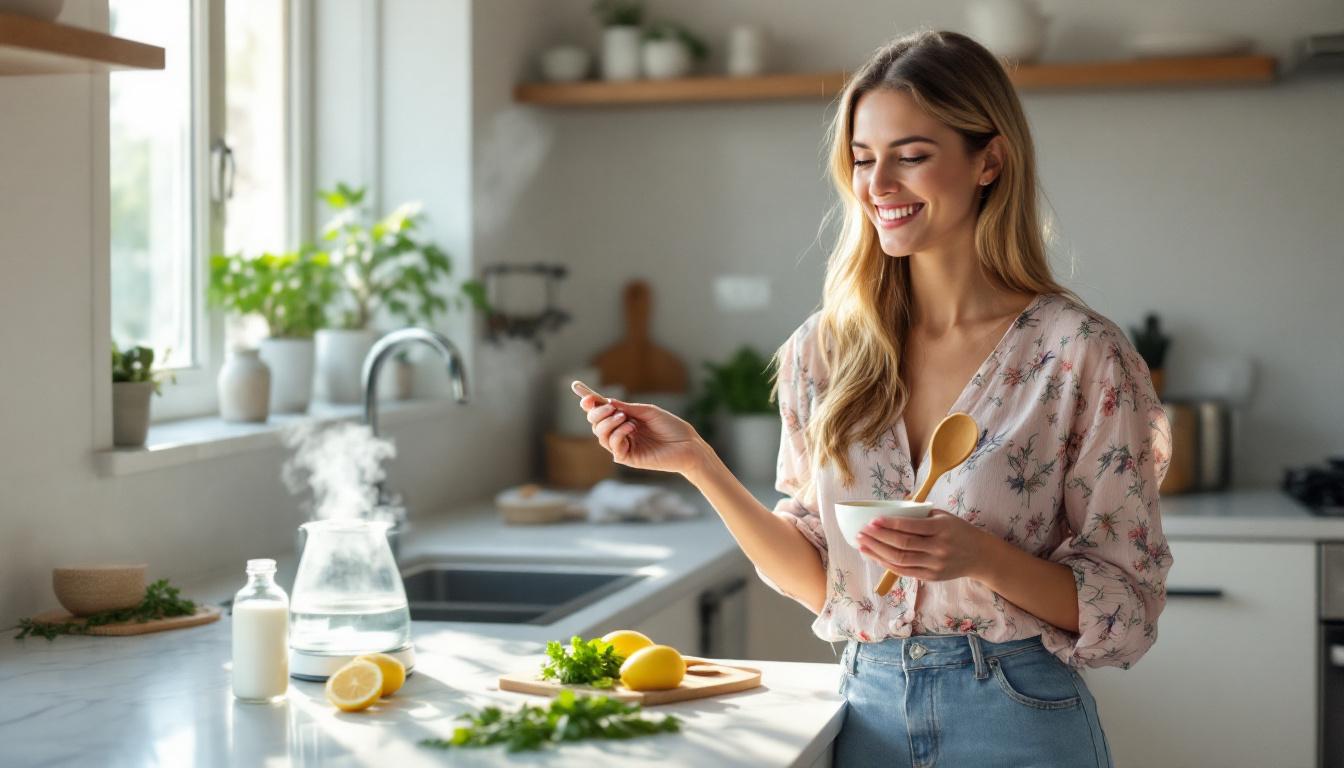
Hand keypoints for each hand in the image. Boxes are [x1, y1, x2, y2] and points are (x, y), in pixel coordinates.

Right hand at [579, 395, 706, 475]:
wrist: (688, 444)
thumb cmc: (672, 427)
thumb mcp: (648, 411)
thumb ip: (627, 407)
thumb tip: (606, 401)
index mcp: (625, 419)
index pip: (602, 411)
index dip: (589, 401)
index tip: (578, 388)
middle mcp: (621, 433)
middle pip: (595, 423)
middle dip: (597, 412)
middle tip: (610, 406)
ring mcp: (624, 446)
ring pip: (600, 435)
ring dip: (608, 423)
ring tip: (624, 417)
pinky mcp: (629, 458)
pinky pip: (613, 446)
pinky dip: (618, 433)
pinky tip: (631, 428)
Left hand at [855, 510, 994, 581]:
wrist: (980, 555)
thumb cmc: (957, 531)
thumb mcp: (943, 515)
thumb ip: (919, 513)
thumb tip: (890, 506)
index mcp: (941, 529)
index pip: (911, 527)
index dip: (890, 524)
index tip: (872, 520)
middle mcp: (938, 548)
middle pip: (902, 545)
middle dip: (878, 539)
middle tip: (861, 532)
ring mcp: (934, 565)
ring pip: (900, 560)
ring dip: (877, 553)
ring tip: (861, 545)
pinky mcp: (931, 577)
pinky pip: (905, 571)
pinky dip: (887, 564)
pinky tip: (875, 557)